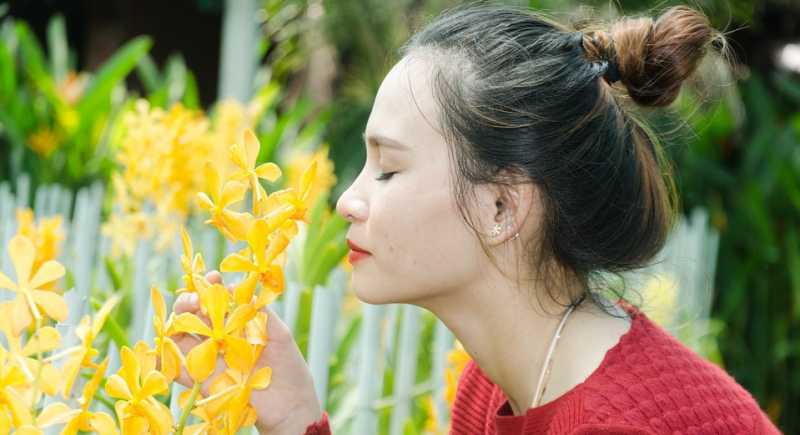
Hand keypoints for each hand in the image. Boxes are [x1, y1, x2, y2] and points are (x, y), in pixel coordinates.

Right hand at [171, 271, 323, 433]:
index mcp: (238, 324)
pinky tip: (161, 348)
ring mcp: (211, 359)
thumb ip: (258, 311)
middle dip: (189, 301)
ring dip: (178, 321)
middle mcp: (221, 339)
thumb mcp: (278, 332)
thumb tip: (233, 287)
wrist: (291, 405)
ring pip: (182, 337)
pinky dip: (166, 360)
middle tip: (194, 297)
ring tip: (185, 311)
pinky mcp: (204, 381)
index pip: (218, 301)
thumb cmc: (289, 367)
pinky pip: (179, 370)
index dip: (212, 287)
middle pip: (194, 315)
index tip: (213, 276)